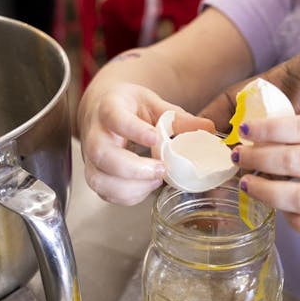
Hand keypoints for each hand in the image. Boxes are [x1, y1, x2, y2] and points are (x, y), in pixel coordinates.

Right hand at [78, 80, 213, 204]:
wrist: (100, 111)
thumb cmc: (128, 107)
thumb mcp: (152, 104)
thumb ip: (177, 117)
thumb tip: (208, 128)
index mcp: (110, 108)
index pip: (115, 118)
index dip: (133, 130)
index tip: (154, 138)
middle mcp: (95, 134)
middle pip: (102, 154)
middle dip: (132, 168)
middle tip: (161, 169)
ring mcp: (90, 157)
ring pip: (99, 178)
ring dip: (129, 187)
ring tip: (155, 181)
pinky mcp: (95, 175)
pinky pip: (104, 193)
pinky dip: (126, 197)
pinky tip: (146, 189)